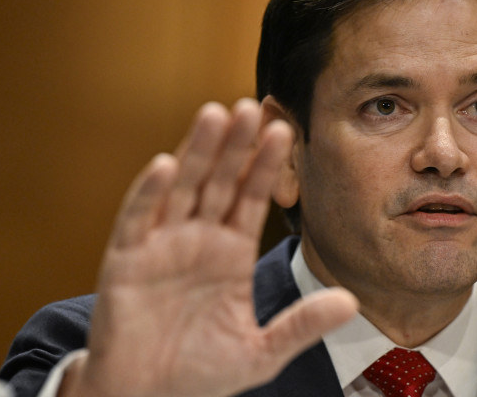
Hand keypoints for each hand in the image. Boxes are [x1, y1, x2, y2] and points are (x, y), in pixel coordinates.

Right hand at [59, 99, 356, 396]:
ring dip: (197, 153)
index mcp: (229, 254)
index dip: (265, 165)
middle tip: (251, 105)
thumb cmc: (199, 372)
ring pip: (182, 188)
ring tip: (215, 115)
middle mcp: (197, 240)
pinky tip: (167, 166)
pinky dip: (150, 194)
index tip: (284, 130)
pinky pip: (137, 221)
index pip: (250, 198)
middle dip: (235, 145)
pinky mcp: (125, 262)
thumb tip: (351, 301)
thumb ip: (301, 324)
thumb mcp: (260, 351)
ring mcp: (160, 246)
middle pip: (219, 182)